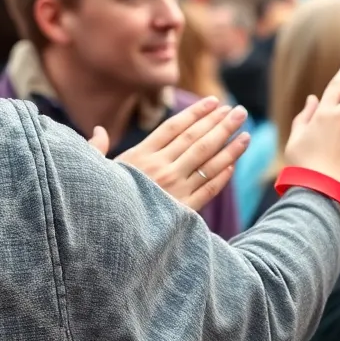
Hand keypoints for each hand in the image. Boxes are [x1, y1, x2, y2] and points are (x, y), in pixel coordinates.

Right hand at [93, 97, 249, 210]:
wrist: (110, 238)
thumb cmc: (99, 202)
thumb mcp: (95, 172)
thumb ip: (98, 149)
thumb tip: (99, 130)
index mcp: (140, 156)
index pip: (175, 127)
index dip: (196, 113)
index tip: (214, 102)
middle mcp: (161, 169)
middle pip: (196, 140)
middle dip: (220, 123)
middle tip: (239, 111)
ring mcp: (175, 189)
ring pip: (207, 161)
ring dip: (229, 145)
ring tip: (244, 131)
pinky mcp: (184, 210)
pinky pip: (208, 188)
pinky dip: (222, 175)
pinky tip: (234, 163)